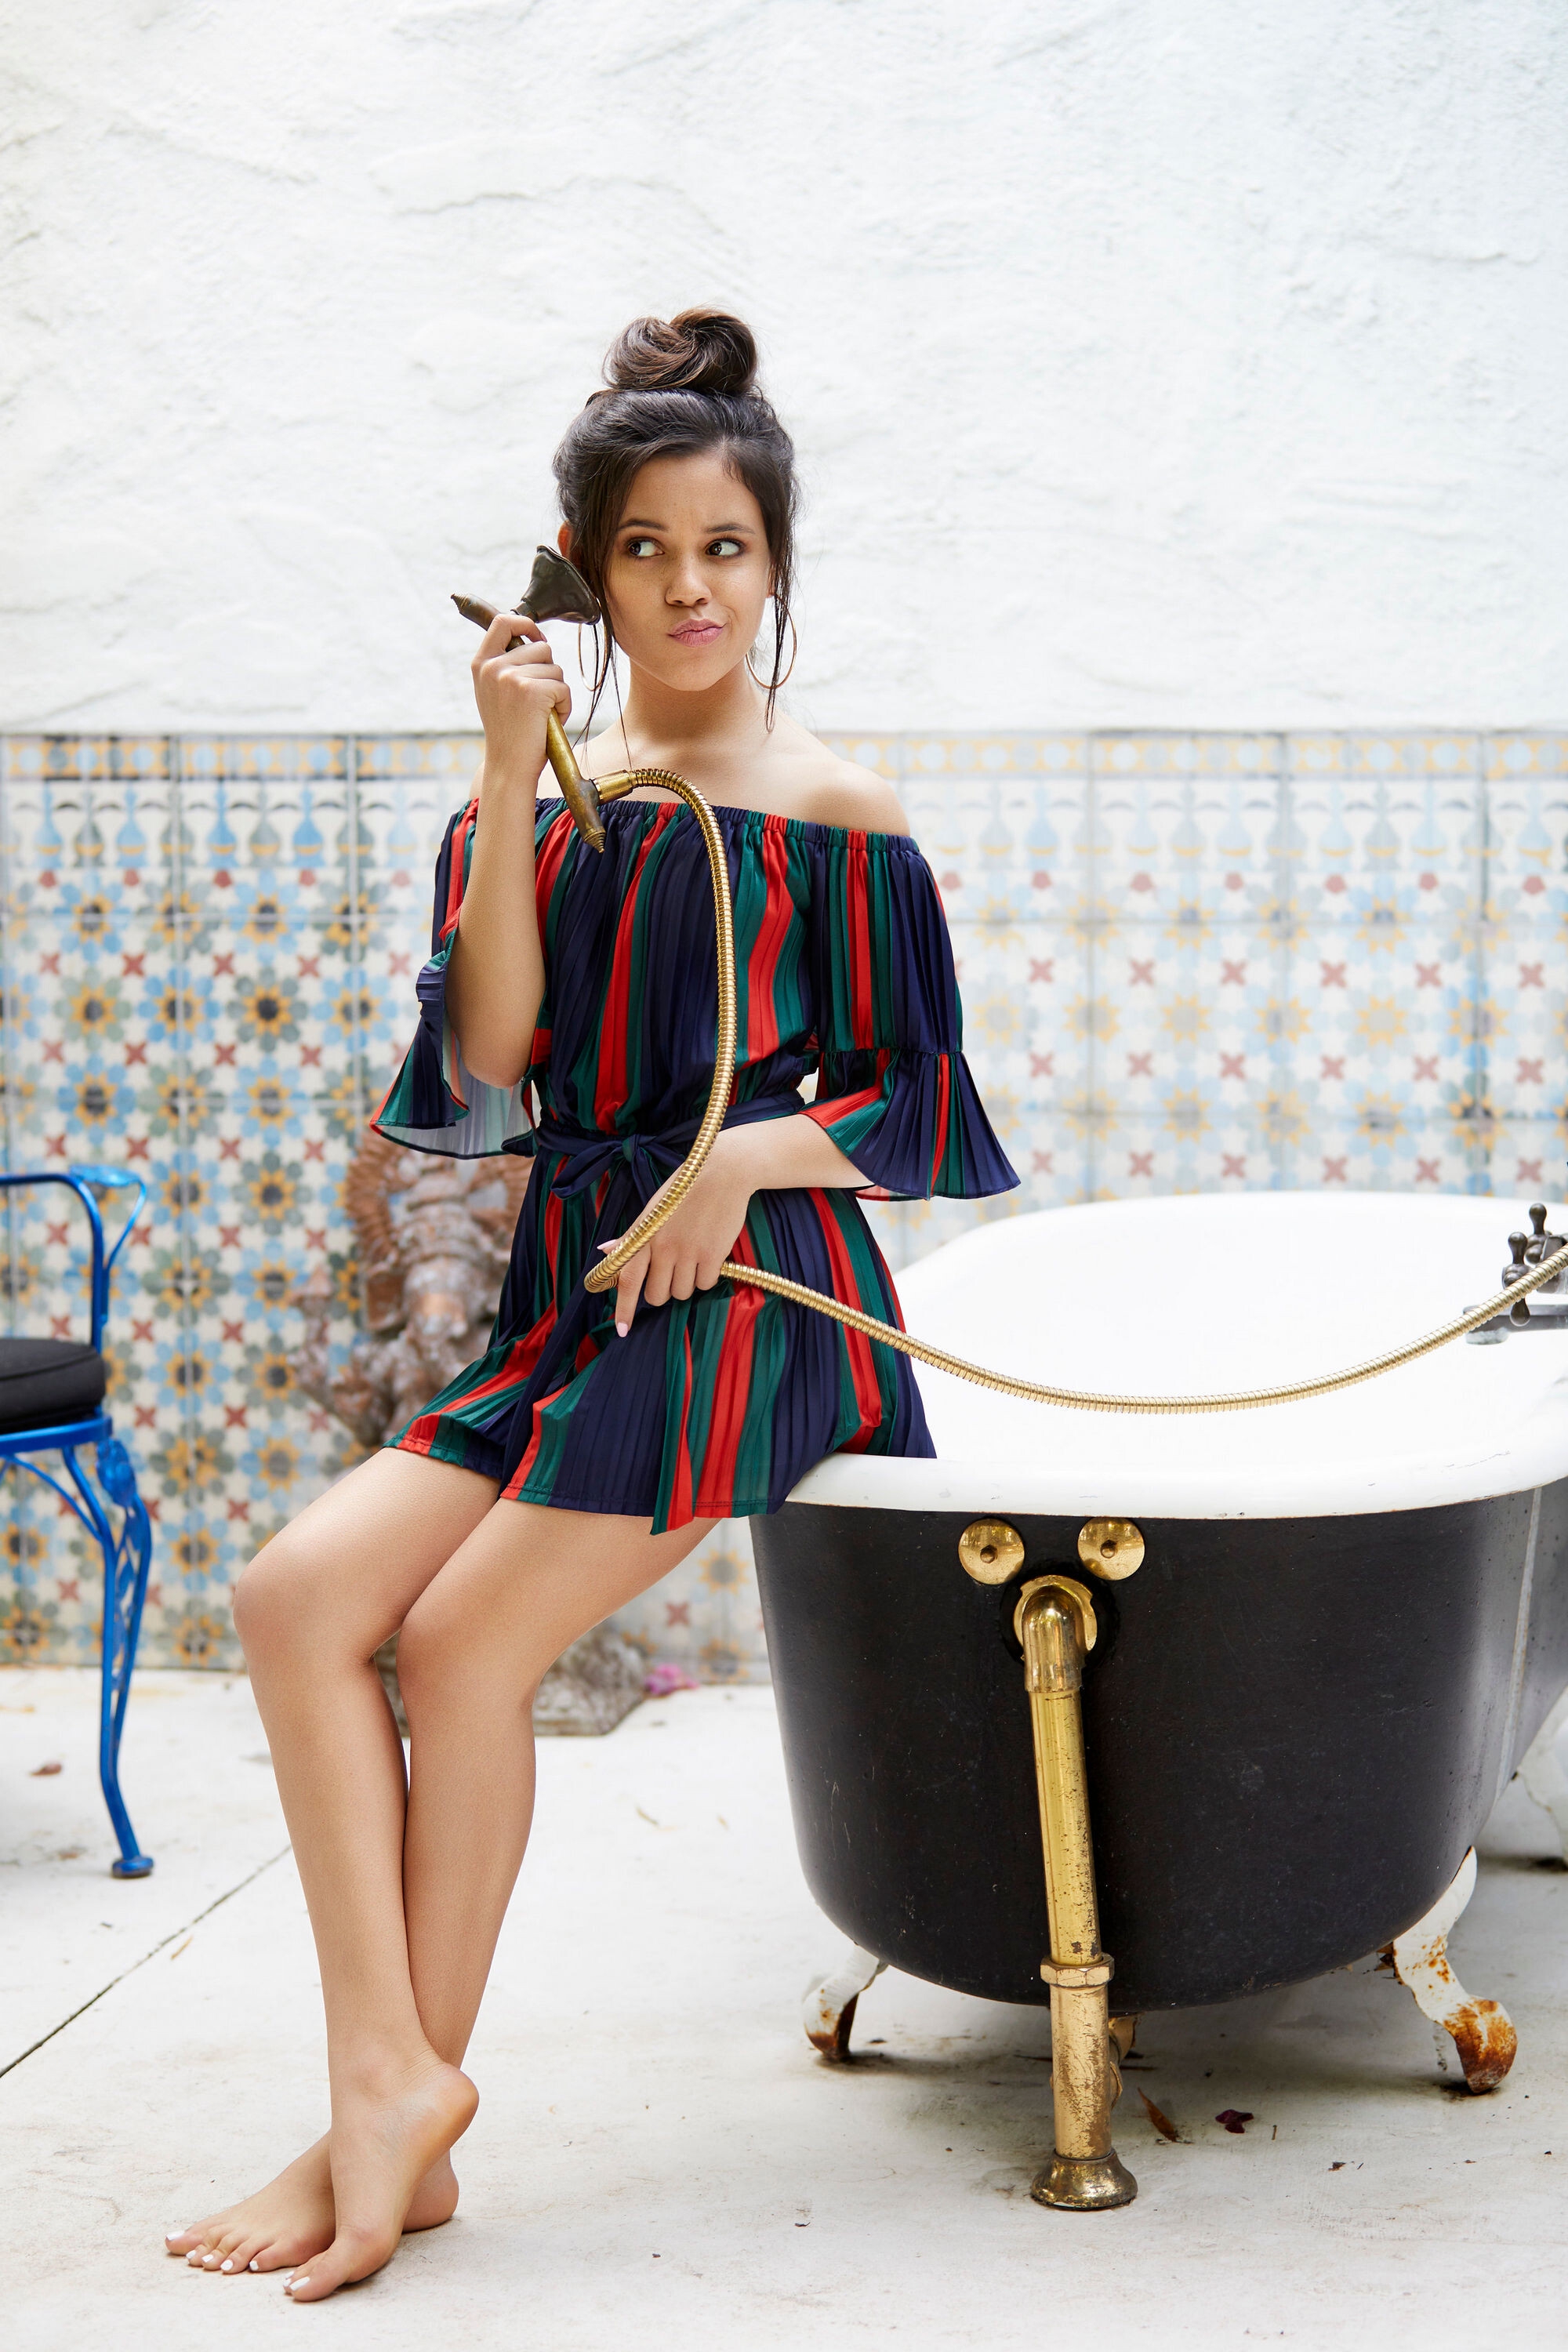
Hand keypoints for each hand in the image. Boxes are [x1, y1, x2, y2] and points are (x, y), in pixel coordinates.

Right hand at [471, 612, 570, 787]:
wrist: (509, 765)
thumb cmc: (509, 731)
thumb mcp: (495, 692)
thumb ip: (504, 665)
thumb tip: (533, 637)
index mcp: (481, 664)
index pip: (502, 622)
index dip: (526, 623)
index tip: (538, 638)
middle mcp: (493, 667)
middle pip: (541, 647)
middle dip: (549, 671)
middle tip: (539, 700)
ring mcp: (511, 677)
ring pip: (555, 668)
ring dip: (557, 691)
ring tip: (542, 714)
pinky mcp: (532, 691)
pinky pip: (563, 687)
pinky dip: (565, 706)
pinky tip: (550, 721)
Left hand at [600, 1133, 757, 1334]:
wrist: (722, 1172)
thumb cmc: (684, 1189)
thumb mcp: (652, 1209)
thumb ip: (631, 1236)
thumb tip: (605, 1250)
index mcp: (644, 1236)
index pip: (627, 1280)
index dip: (623, 1309)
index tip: (622, 1330)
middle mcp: (662, 1247)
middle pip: (657, 1295)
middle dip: (663, 1290)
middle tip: (672, 1273)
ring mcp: (687, 1252)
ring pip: (682, 1292)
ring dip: (686, 1283)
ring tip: (693, 1258)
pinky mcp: (712, 1254)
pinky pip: (705, 1284)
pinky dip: (707, 1277)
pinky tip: (709, 1256)